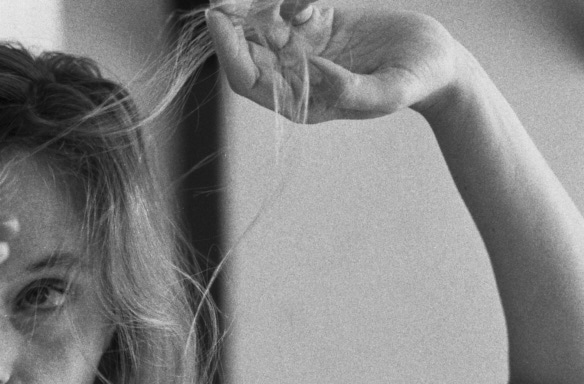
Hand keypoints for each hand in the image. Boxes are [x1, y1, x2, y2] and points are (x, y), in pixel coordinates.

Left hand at [207, 1, 461, 122]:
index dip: (229, 52)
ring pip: (264, 25)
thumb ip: (348, 91)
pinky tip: (312, 0)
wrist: (438, 61)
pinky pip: (289, 6)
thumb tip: (310, 71)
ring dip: (256, 6)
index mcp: (300, 101)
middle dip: (231, 25)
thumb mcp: (387, 93)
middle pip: (247, 50)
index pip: (249, 79)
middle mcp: (294, 76)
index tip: (218, 20)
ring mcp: (304, 49)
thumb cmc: (414, 83)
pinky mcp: (318, 24)